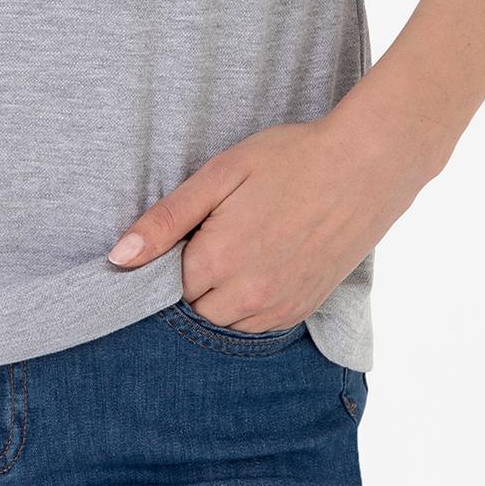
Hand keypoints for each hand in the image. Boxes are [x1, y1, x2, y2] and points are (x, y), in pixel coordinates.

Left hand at [105, 107, 434, 330]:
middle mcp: (247, 294)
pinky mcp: (303, 308)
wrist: (365, 166)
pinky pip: (259, 325)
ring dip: (221, 296)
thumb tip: (118, 257)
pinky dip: (251, 305)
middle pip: (193, 309)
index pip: (165, 285)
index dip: (174, 256)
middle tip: (220, 234)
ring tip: (244, 246)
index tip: (195, 228)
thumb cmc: (290, 159)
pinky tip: (263, 264)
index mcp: (217, 260)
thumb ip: (166, 220)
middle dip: (195, 280)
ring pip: (225, 322)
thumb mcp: (220, 175)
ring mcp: (278, 306)